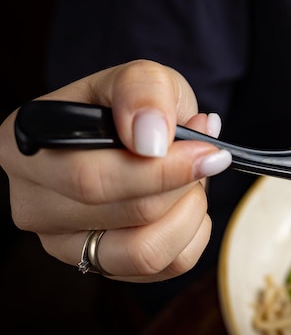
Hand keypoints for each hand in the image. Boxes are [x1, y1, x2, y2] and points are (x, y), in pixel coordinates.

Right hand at [0, 60, 231, 281]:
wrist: (139, 132)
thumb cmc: (133, 104)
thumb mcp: (141, 76)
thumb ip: (142, 91)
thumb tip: (150, 141)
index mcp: (26, 148)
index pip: (91, 177)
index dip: (160, 170)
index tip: (207, 151)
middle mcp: (34, 203)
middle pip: (125, 214)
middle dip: (183, 185)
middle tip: (208, 156)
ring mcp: (64, 243)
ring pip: (144, 253)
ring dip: (189, 212)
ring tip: (194, 179)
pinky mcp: (99, 265)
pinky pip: (165, 268)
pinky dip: (193, 233)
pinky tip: (186, 203)